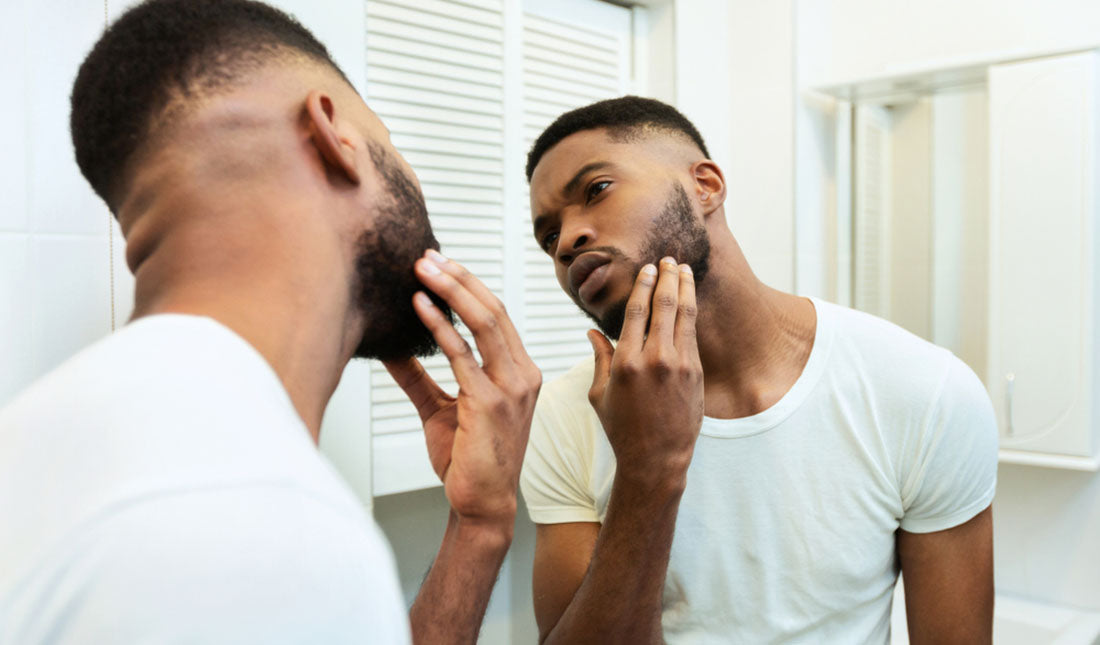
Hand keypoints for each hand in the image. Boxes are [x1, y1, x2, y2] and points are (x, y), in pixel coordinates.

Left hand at [384, 250, 540, 527]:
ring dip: (451, 291)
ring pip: (485, 323)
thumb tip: (391, 348)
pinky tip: (420, 308)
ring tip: (422, 270)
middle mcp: (523, 375)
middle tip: (427, 256)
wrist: (480, 505)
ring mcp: (512, 388)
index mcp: (519, 372)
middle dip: (459, 278)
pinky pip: (463, 356)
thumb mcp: (440, 409)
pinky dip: (440, 327)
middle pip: (493, 310)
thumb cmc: (468, 461)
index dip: (468, 285)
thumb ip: (418, 377)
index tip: (440, 264)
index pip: (496, 315)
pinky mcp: (490, 404)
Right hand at [587, 257, 702, 488]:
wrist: (656, 458)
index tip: (647, 268)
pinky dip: (692, 311)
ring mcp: (679, 365)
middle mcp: (653, 359)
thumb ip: (599, 358)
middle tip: (668, 259)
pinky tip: (690, 298)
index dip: (643, 285)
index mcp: (625, 362)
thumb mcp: (600, 395)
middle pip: (663, 305)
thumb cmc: (623, 429)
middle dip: (667, 277)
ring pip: (683, 314)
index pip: (636, 311)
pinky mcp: (695, 373)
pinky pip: (693, 333)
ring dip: (684, 287)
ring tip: (684, 269)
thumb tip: (592, 331)